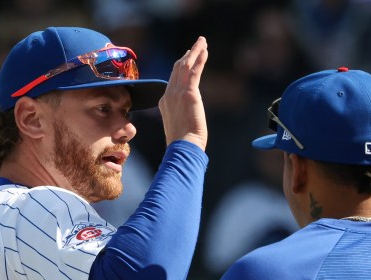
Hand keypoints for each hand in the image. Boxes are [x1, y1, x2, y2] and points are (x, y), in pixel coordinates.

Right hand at [159, 36, 208, 150]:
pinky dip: (200, 59)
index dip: (180, 66)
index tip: (188, 57)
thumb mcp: (179, 126)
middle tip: (196, 45)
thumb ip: (181, 117)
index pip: (172, 79)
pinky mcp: (189, 93)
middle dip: (188, 55)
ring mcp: (177, 93)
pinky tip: (205, 51)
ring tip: (202, 41)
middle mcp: (169, 94)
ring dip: (195, 51)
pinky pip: (194, 71)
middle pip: (177, 68)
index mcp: (165, 102)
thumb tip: (187, 120)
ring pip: (185, 65)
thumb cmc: (183, 142)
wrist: (183, 146)